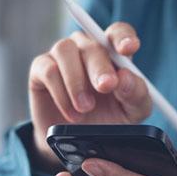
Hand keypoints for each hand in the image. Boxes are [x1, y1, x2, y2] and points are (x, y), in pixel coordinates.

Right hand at [28, 22, 151, 171]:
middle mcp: (86, 48)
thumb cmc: (109, 120)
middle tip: (106, 86)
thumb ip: (136, 94)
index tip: (128, 49)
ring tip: (85, 108)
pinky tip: (72, 113)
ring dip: (76, 81)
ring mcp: (62, 56)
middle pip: (92, 44)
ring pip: (65, 49)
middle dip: (100, 66)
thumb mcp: (132, 112)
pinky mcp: (41, 68)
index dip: (122, 37)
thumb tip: (125, 78)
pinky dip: (61, 93)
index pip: (118, 32)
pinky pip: (48, 70)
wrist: (77, 143)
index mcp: (113, 52)